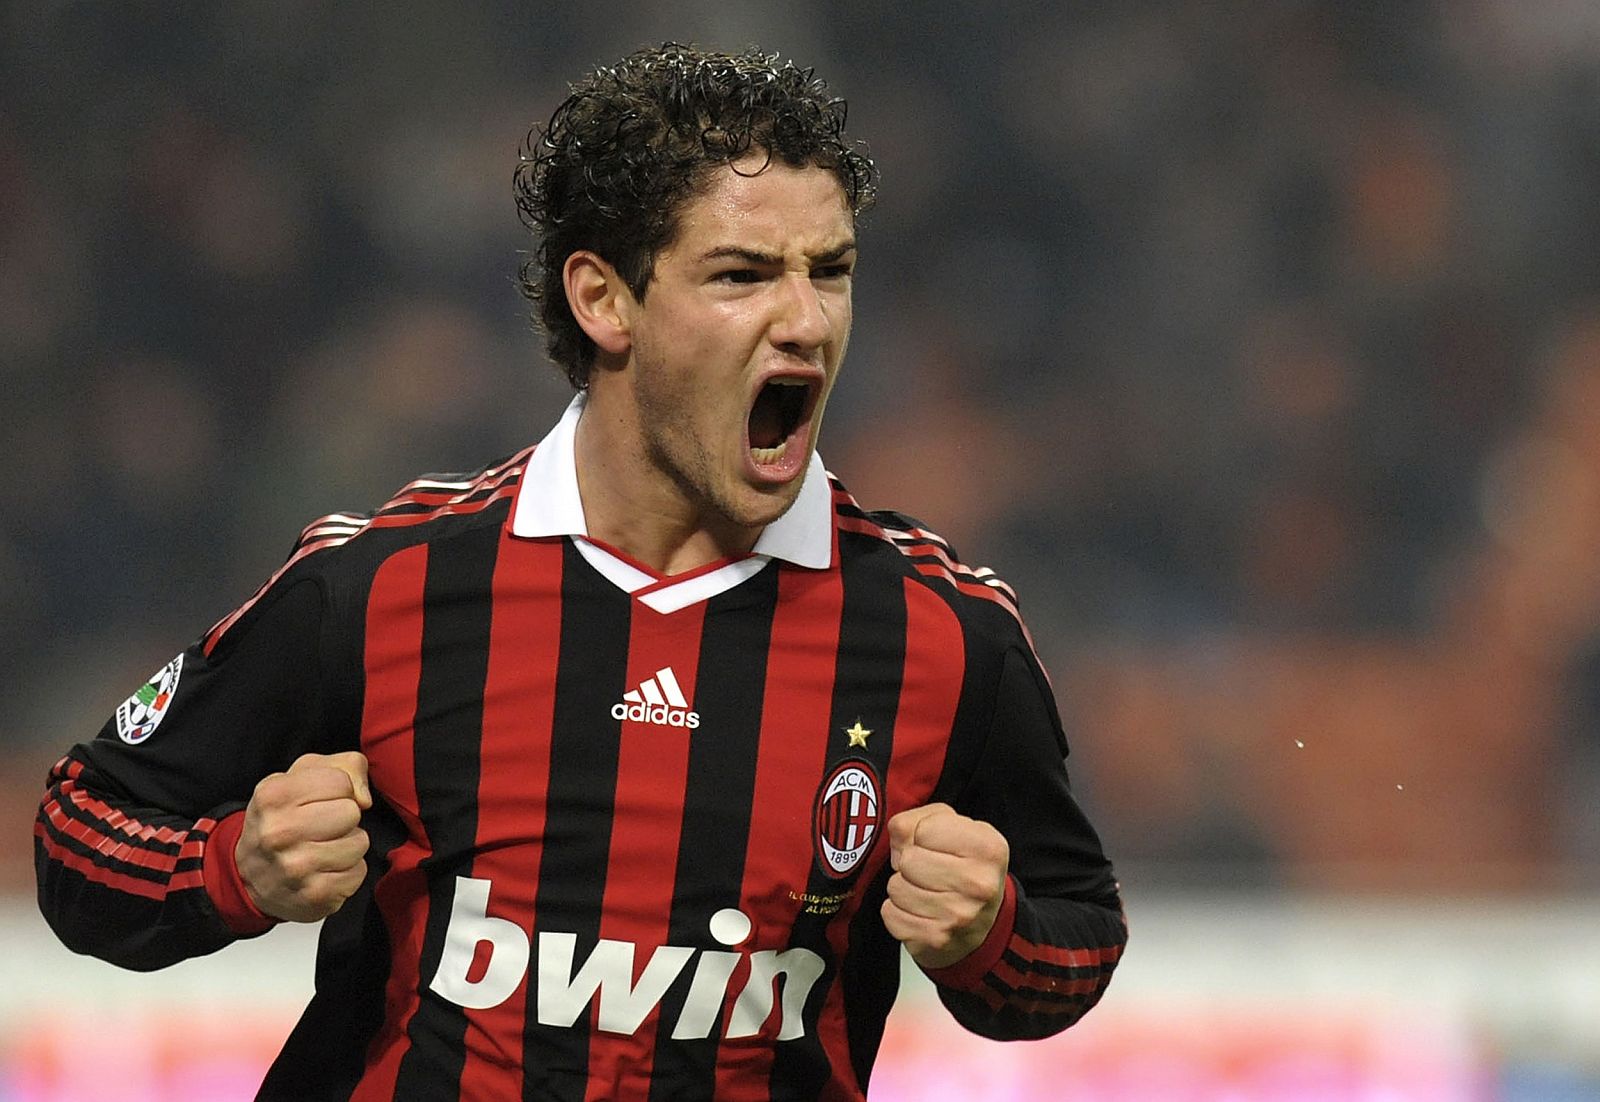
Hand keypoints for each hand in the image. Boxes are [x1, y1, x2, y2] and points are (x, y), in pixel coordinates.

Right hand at [236, 751, 372, 922]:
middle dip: (344, 818)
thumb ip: (345, 766)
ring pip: (359, 843)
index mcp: (273, 795)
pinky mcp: (314, 895)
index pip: (340, 781)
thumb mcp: (301, 777)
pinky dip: (347, 871)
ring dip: (348, 845)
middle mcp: (279, 832)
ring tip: (323, 848)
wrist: (247, 876)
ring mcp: (296, 867)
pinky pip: (358, 873)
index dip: (339, 790)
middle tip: (323, 827)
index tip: (321, 801)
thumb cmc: (282, 818)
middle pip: (351, 812)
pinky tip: (325, 870)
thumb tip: (365, 798)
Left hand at [880, 803, 1008, 968]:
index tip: (937, 847)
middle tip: (929, 872)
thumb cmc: (965, 869)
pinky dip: (898, 912)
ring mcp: (958, 916)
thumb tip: (897, 835)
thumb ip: (918, 819)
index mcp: (988, 848)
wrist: (983, 925)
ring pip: (896, 888)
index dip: (923, 835)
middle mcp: (979, 884)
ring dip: (903, 888)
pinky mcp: (936, 939)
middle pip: (908, 860)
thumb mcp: (953, 829)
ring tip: (925, 891)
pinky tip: (920, 912)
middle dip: (910, 864)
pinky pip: (890, 914)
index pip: (924, 829)